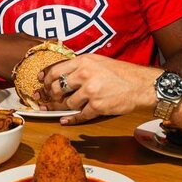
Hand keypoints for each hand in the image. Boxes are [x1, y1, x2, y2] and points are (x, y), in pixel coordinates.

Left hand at [39, 55, 157, 125]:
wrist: (141, 84)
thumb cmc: (121, 72)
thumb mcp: (98, 61)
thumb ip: (80, 66)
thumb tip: (62, 74)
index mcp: (83, 62)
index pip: (55, 71)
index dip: (45, 80)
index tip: (41, 84)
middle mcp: (85, 75)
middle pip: (57, 88)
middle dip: (51, 96)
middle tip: (48, 99)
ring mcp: (90, 92)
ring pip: (67, 103)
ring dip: (63, 108)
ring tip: (60, 108)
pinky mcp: (97, 106)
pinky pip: (79, 116)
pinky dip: (71, 119)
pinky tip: (66, 120)